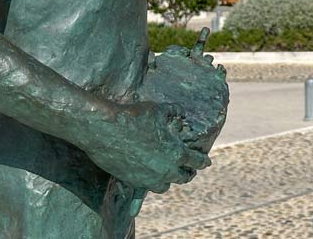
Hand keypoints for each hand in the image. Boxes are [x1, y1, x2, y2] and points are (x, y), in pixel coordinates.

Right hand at [88, 100, 210, 192]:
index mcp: (176, 153)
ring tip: (169, 176)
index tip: (206, 162)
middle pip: (183, 177)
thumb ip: (173, 112)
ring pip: (164, 186)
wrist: (105, 129)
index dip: (203, 161)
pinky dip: (145, 193)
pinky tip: (141, 202)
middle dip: (188, 173)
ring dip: (168, 181)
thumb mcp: (158, 110)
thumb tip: (180, 112)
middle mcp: (165, 170)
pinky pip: (141, 193)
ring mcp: (148, 179)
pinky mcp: (132, 182)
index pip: (196, 161)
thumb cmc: (134, 117)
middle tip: (190, 170)